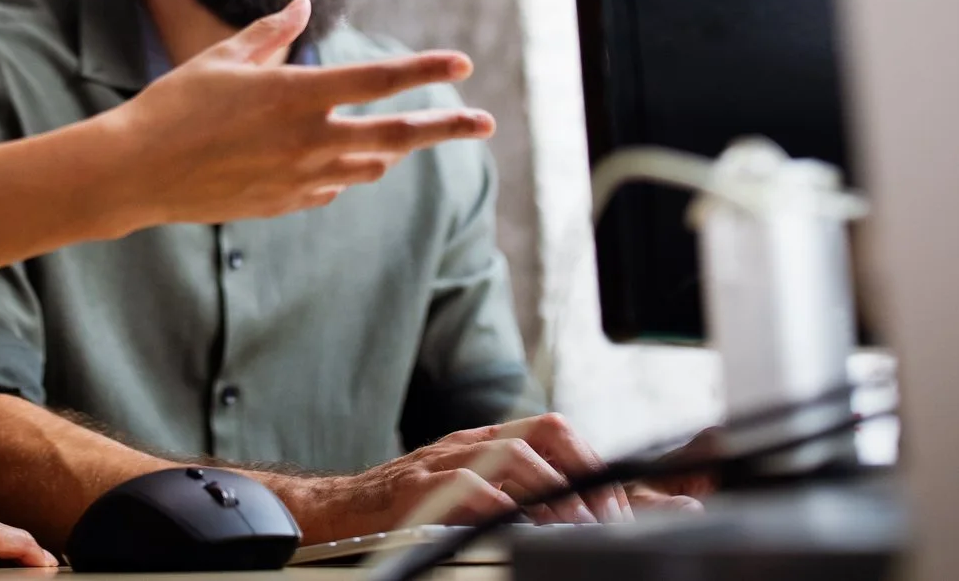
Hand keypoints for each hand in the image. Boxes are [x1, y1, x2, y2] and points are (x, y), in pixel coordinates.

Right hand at [103, 0, 494, 227]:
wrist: (136, 173)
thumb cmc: (174, 103)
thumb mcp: (224, 57)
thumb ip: (271, 34)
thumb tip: (301, 7)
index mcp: (297, 94)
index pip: (380, 80)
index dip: (425, 69)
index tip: (461, 63)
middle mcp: (309, 140)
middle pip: (397, 134)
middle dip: (447, 127)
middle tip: (487, 124)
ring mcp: (300, 178)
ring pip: (370, 164)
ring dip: (394, 149)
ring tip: (409, 138)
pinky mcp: (285, 204)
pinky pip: (332, 186)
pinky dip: (343, 171)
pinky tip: (335, 161)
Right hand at [267, 416, 632, 544]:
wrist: (339, 512)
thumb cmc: (409, 508)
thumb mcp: (470, 494)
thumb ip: (517, 496)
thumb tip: (581, 516)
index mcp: (490, 442)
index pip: (555, 430)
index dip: (593, 462)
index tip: (620, 506)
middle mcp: (472, 443)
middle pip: (544, 433)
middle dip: (584, 474)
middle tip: (605, 520)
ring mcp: (443, 461)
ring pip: (513, 456)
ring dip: (553, 492)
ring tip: (575, 527)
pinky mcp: (417, 487)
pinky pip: (466, 486)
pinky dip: (500, 504)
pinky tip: (518, 523)